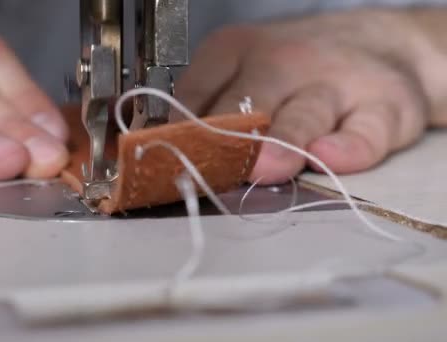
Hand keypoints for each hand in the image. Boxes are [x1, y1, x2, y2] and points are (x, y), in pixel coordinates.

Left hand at [177, 10, 428, 183]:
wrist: (382, 44)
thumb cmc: (298, 68)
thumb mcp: (244, 70)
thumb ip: (209, 107)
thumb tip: (172, 154)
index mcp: (238, 51)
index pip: (198, 89)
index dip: (181, 131)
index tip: (168, 163)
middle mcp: (287, 61)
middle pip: (251, 99)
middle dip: (230, 136)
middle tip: (212, 165)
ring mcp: (337, 82)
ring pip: (305, 113)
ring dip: (283, 141)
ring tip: (268, 166)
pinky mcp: (384, 107)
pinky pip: (367, 130)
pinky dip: (349, 146)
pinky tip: (329, 155)